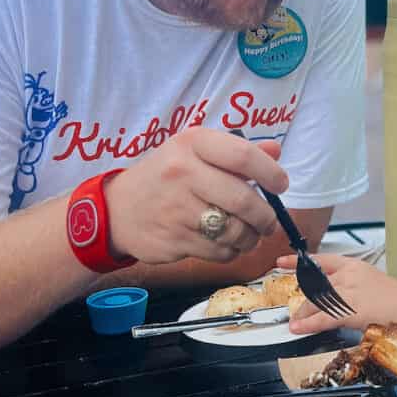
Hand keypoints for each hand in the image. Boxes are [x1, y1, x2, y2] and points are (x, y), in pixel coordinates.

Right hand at [104, 129, 288, 264]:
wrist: (116, 210)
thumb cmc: (165, 176)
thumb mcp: (193, 151)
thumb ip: (236, 152)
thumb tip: (275, 150)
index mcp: (192, 144)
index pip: (244, 156)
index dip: (271, 173)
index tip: (280, 185)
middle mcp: (183, 173)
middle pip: (243, 200)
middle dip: (266, 217)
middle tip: (270, 222)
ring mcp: (176, 209)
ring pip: (234, 231)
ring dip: (251, 238)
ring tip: (250, 235)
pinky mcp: (173, 240)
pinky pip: (218, 251)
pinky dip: (230, 251)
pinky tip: (226, 244)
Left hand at [280, 254, 396, 334]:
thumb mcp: (372, 285)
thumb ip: (351, 288)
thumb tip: (332, 299)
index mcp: (355, 266)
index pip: (321, 261)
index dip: (298, 262)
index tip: (280, 262)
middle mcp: (349, 275)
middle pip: (315, 287)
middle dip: (302, 303)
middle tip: (295, 314)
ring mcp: (350, 291)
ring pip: (316, 303)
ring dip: (303, 315)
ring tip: (296, 324)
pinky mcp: (352, 310)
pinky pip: (323, 318)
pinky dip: (308, 324)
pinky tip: (298, 328)